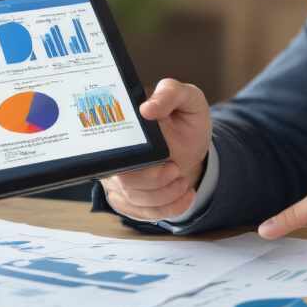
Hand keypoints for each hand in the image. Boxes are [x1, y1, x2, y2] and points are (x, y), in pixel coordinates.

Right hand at [98, 78, 211, 220]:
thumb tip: (146, 108)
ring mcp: (119, 176)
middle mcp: (115, 153)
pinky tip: (184, 198)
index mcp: (122, 125)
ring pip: (132, 198)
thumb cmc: (187, 118)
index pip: (112, 146)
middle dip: (155, 181)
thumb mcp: (188, 98)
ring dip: (164, 196)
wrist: (193, 145)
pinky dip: (167, 209)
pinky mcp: (128, 197)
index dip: (136, 160)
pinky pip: (140, 212)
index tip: (167, 162)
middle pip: (122, 178)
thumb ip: (170, 93)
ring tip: (183, 183)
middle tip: (176, 169)